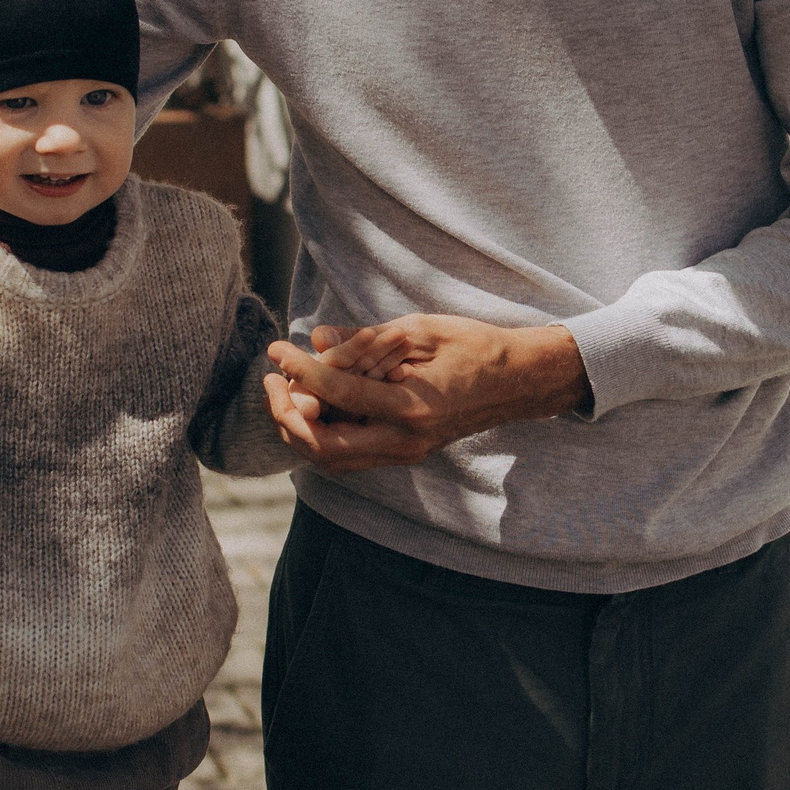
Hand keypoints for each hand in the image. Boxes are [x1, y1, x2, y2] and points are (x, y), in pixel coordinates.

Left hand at [261, 316, 589, 467]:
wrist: (517, 382)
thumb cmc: (473, 347)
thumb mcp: (418, 331)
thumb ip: (364, 341)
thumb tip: (316, 341)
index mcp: (412, 407)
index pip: (338, 393)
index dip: (299, 370)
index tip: (278, 349)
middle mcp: (406, 440)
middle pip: (323, 446)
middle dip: (287, 415)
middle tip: (271, 381)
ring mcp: (405, 452)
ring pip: (331, 458)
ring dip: (299, 428)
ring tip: (285, 390)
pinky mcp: (403, 452)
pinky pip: (348, 454)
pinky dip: (321, 432)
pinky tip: (313, 402)